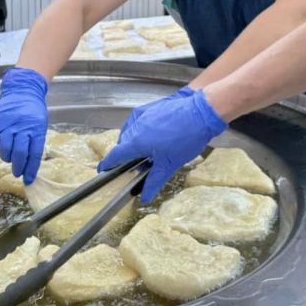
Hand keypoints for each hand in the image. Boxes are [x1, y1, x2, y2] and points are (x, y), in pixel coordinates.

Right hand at [0, 67, 48, 182]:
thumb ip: (34, 142)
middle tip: (17, 172)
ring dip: (7, 156)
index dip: (30, 169)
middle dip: (18, 167)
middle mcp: (22, 127)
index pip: (34, 154)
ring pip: (4, 149)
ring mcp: (8, 123)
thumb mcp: (40, 125)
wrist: (22, 90)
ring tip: (9, 155)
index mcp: (36, 129)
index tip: (28, 180)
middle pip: (19, 153)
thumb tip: (29, 164)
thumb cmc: (33, 110)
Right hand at [100, 87, 227, 202]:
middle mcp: (136, 126)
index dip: (107, 164)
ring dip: (134, 143)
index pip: (115, 155)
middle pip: (123, 144)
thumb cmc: (186, 138)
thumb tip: (144, 198)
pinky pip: (139, 121)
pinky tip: (153, 136)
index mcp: (136, 141)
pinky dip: (141, 130)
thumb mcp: (169, 165)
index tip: (103, 170)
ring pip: (131, 132)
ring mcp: (143, 114)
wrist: (201, 112)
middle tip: (135, 166)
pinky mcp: (152, 108)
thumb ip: (154, 182)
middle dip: (126, 156)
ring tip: (148, 152)